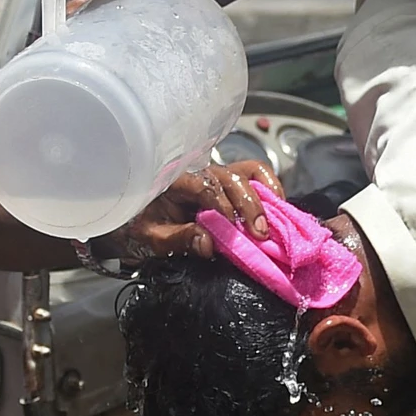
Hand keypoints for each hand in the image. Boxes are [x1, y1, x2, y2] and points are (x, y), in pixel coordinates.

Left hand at [118, 161, 283, 258]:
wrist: (139, 218)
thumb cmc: (143, 225)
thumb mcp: (153, 238)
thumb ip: (178, 239)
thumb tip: (208, 243)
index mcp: (176, 180)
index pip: (205, 186)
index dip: (222, 207)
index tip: (232, 231)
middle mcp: (200, 172)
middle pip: (232, 178)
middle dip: (249, 206)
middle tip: (259, 233)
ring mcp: (218, 175)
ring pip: (247, 172)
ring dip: (263, 197)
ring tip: (269, 224)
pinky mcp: (231, 183)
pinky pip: (255, 175)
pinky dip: (269, 187)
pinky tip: (277, 208)